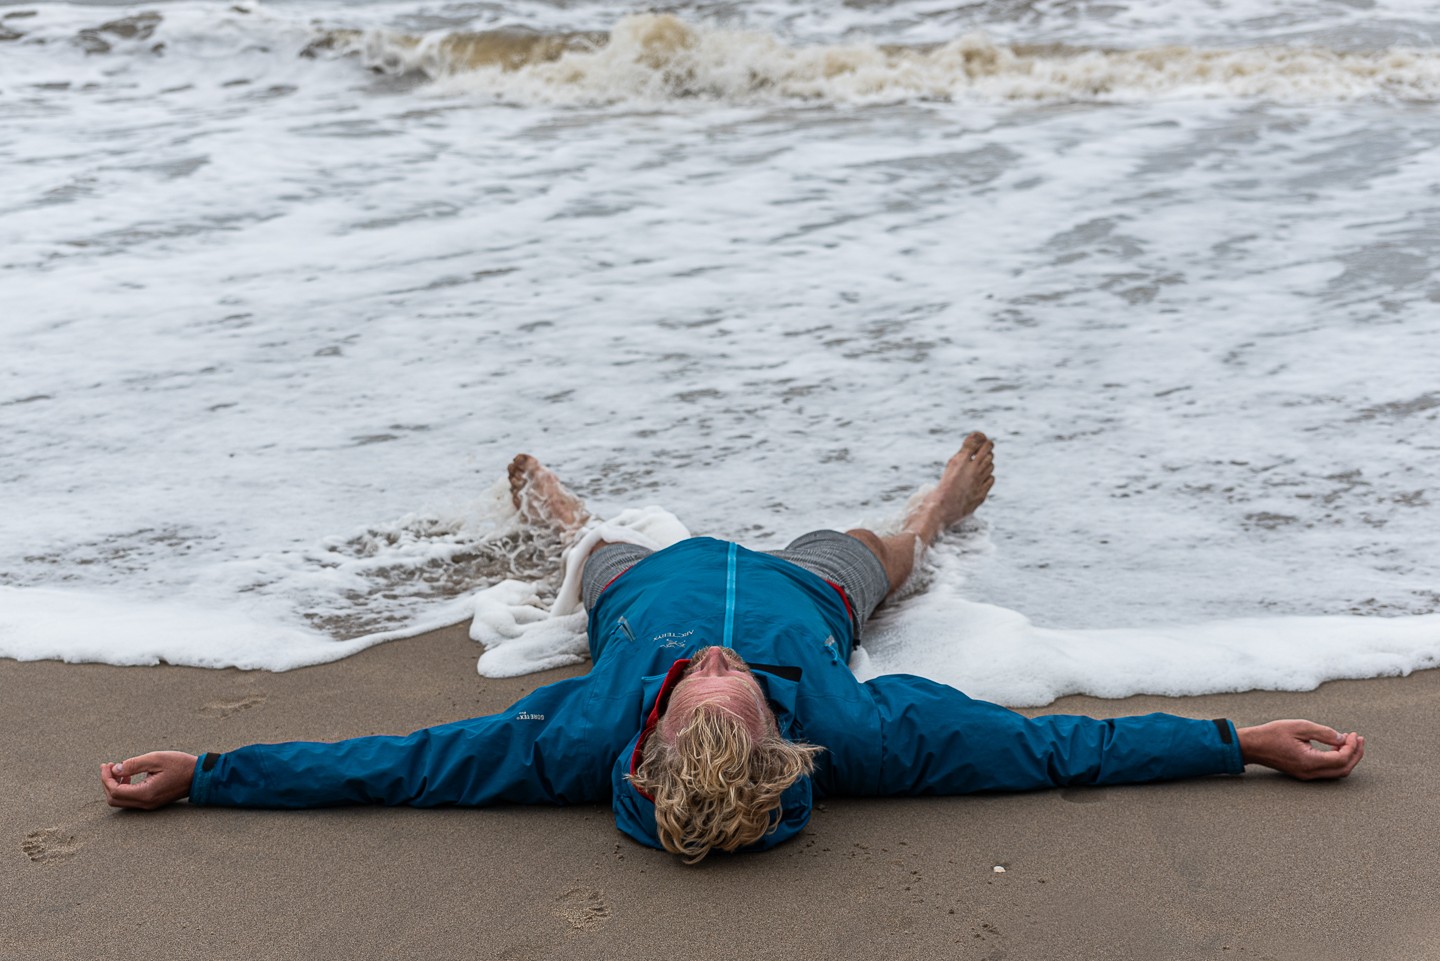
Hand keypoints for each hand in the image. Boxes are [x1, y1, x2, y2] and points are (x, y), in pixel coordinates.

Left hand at [100, 752, 197, 809]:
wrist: (199, 776)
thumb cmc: (180, 765)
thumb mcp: (156, 759)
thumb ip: (133, 764)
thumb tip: (115, 769)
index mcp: (146, 793)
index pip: (115, 791)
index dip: (106, 778)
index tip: (107, 764)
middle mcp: (145, 803)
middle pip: (114, 799)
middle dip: (107, 782)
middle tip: (109, 766)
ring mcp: (148, 804)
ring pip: (121, 801)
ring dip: (114, 785)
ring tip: (117, 769)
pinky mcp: (151, 802)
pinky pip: (130, 799)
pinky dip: (123, 788)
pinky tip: (128, 776)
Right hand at [1236, 720, 1363, 779]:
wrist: (1252, 746)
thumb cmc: (1272, 734)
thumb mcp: (1299, 726)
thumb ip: (1324, 732)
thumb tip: (1342, 739)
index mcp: (1309, 761)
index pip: (1341, 759)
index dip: (1352, 747)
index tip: (1353, 734)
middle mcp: (1310, 772)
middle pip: (1343, 770)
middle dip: (1355, 754)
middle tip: (1359, 739)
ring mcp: (1307, 775)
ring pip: (1337, 772)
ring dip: (1347, 758)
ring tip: (1350, 742)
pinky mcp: (1304, 772)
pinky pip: (1327, 770)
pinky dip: (1337, 760)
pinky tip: (1336, 747)